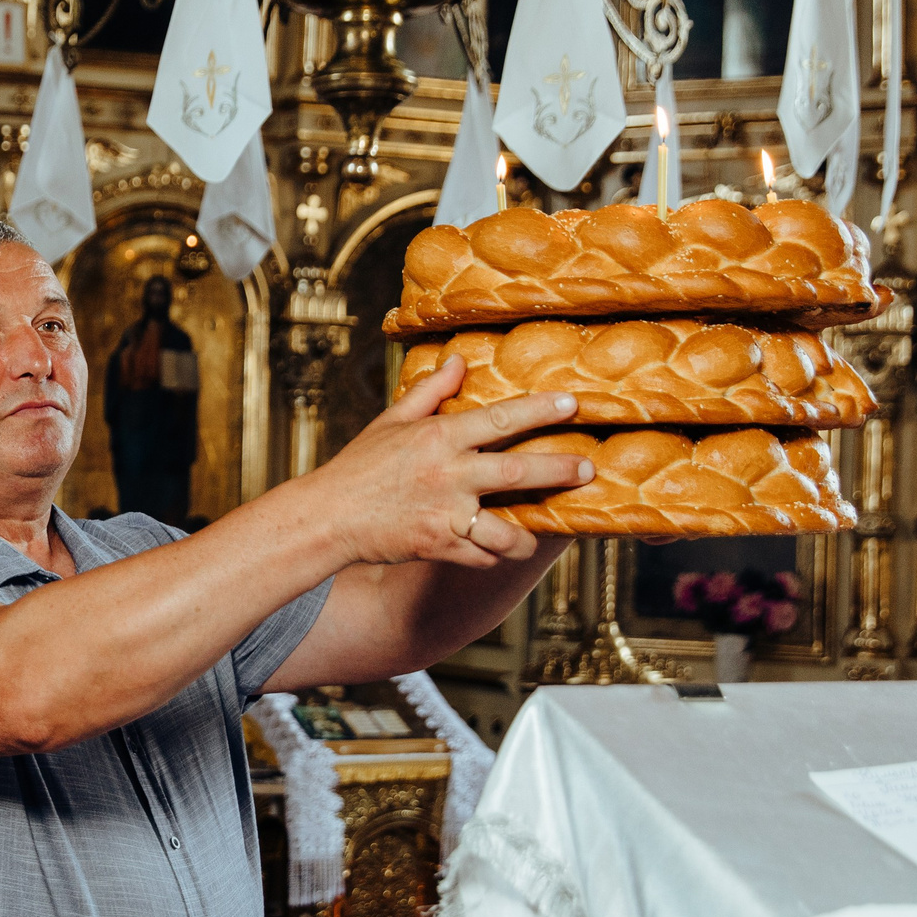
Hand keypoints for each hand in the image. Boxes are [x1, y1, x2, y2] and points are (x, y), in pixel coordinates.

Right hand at [307, 356, 590, 570]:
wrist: (328, 516)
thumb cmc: (359, 467)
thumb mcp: (391, 420)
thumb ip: (429, 391)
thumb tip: (458, 360)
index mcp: (438, 437)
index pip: (499, 418)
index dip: (540, 410)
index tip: (573, 403)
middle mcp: (447, 474)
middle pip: (517, 471)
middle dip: (559, 470)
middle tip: (589, 469)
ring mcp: (444, 513)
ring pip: (506, 528)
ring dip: (530, 534)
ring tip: (544, 531)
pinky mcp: (438, 546)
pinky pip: (482, 556)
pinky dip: (494, 555)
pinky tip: (500, 551)